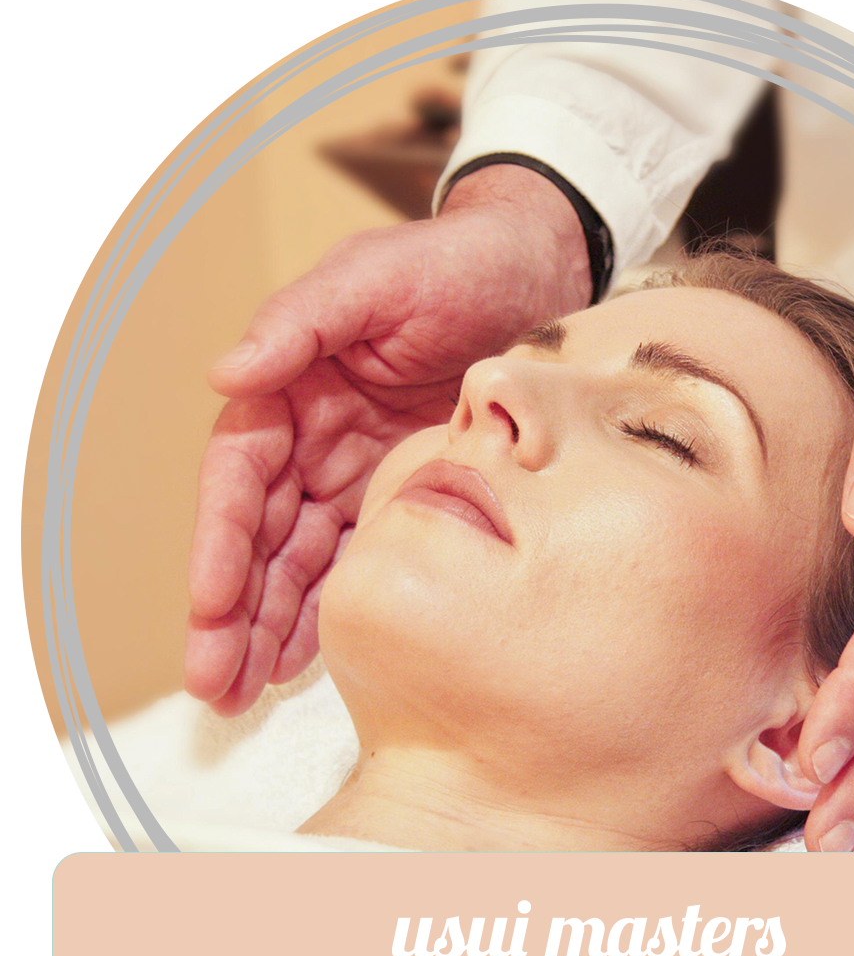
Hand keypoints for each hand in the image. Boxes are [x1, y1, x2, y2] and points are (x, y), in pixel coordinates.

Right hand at [185, 165, 590, 715]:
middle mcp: (316, 436)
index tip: (211, 605)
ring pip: (302, 560)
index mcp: (294, 386)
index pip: (241, 474)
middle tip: (214, 682)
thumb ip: (301, 321)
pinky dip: (332, 609)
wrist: (540, 273)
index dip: (222, 542)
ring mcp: (361, 470)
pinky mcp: (413, 495)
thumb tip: (224, 373)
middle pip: (260, 534)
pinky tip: (306, 659)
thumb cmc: (455, 263)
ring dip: (270, 625)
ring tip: (244, 692)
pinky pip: (361, 559)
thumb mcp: (376, 277)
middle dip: (232, 610)